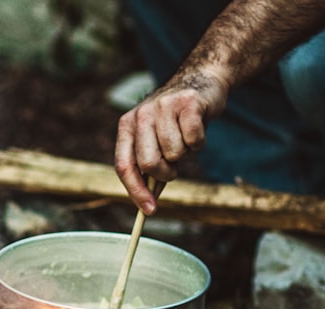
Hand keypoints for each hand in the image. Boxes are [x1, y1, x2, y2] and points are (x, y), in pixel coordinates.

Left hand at [114, 71, 227, 213]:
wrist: (201, 81)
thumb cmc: (176, 120)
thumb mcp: (157, 141)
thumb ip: (150, 170)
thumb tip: (147, 204)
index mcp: (127, 126)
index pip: (124, 166)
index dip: (136, 191)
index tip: (149, 210)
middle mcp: (141, 115)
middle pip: (148, 164)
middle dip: (165, 173)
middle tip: (174, 167)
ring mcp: (163, 107)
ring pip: (174, 153)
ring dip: (185, 154)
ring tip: (185, 137)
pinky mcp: (187, 103)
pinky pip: (194, 141)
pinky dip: (199, 143)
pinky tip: (198, 127)